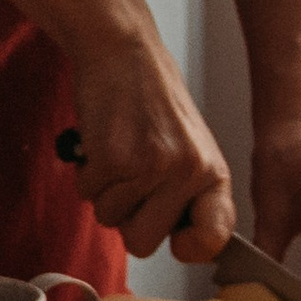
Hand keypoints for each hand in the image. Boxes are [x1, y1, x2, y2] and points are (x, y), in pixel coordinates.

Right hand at [65, 30, 235, 264]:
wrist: (124, 52)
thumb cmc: (151, 101)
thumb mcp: (190, 148)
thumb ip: (188, 194)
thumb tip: (184, 246)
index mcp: (213, 173)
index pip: (214, 238)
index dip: (190, 247)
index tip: (178, 242)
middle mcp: (188, 174)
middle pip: (143, 243)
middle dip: (127, 218)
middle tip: (129, 179)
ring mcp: (150, 167)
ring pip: (109, 219)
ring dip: (104, 191)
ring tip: (117, 151)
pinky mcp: (113, 159)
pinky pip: (87, 194)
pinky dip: (86, 174)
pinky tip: (100, 143)